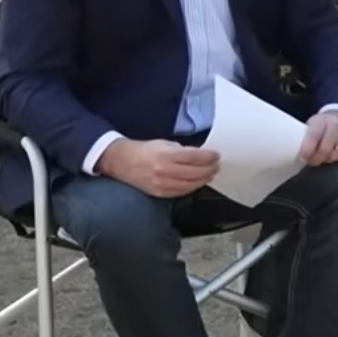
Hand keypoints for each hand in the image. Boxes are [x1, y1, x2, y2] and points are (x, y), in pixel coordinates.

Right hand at [102, 138, 218, 198]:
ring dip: (203, 180)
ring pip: (190, 185)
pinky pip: (181, 192)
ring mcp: (161, 184)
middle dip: (210, 169)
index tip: (216, 155)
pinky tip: (197, 183)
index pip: (195, 157)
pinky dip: (192, 188)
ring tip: (210, 174)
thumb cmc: (143, 150)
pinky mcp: (158, 193)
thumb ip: (183, 150)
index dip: (209, 157)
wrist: (120, 161)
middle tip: (216, 166)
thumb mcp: (164, 143)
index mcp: (166, 155)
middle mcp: (164, 171)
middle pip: (196, 173)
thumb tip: (201, 155)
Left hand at [299, 109, 337, 166]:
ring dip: (327, 159)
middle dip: (316, 158)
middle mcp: (337, 125)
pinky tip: (334, 154)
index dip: (307, 150)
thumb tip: (301, 154)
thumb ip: (307, 136)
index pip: (314, 136)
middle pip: (325, 149)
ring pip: (335, 154)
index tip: (303, 158)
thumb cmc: (323, 125)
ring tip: (323, 157)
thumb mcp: (313, 125)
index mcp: (322, 120)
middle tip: (312, 161)